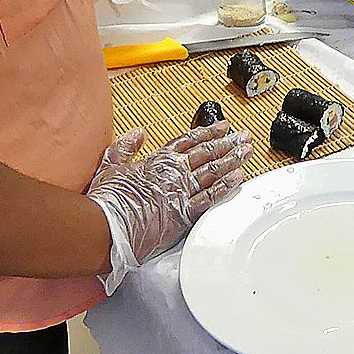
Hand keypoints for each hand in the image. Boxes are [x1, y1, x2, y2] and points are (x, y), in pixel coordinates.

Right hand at [86, 124, 253, 292]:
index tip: (223, 126)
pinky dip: (226, 186)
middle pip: (207, 153)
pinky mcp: (185, 213)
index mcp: (158, 159)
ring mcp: (181, 191)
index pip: (189, 140)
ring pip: (213, 171)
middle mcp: (173, 172)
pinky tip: (239, 178)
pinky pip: (211, 197)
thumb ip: (125, 146)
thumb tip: (137, 132)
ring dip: (233, 160)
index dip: (208, 131)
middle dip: (228, 143)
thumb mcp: (110, 165)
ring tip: (248, 151)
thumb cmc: (106, 200)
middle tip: (245, 136)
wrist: (106, 227)